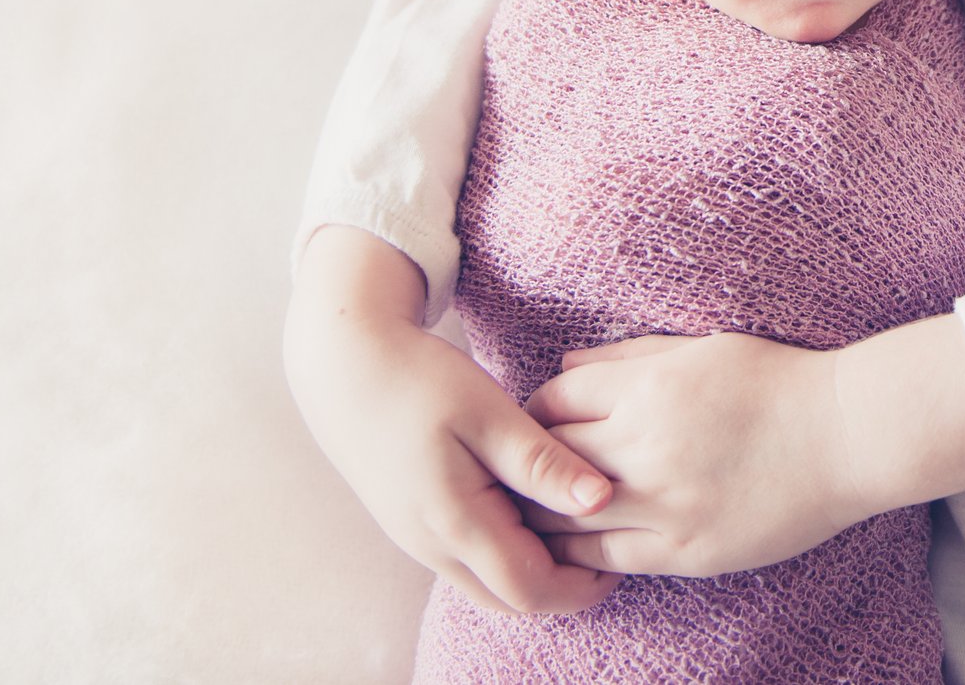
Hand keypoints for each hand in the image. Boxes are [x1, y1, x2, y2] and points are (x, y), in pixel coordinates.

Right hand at [284, 226, 622, 614]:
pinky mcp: (415, 523)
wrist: (344, 365)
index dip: (582, 586)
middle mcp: (432, 544)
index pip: (530, 589)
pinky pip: (470, 561)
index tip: (620, 561)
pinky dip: (508, 554)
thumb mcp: (488, 412)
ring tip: (577, 532)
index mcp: (454, 522)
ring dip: (535, 572)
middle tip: (607, 554)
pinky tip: (535, 515)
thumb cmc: (419, 379)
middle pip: (511, 599)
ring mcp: (418, 538)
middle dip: (563, 590)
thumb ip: (542, 462)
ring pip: (488, 585)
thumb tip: (602, 500)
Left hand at [520, 333, 865, 578]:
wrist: (850, 435)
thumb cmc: (781, 381)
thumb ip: (629, 356)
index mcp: (650, 386)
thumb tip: (565, 365)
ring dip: (540, 513)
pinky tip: (572, 546)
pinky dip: (579, 551)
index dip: (536, 410)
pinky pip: (607, 557)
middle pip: (548, 456)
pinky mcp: (687, 550)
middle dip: (527, 461)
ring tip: (529, 514)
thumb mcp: (704, 348)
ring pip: (564, 515)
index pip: (555, 399)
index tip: (538, 420)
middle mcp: (647, 444)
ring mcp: (666, 503)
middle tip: (518, 470)